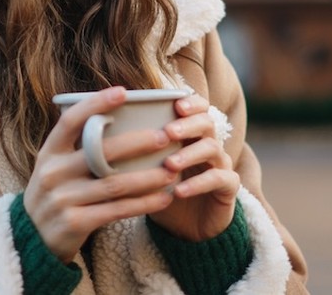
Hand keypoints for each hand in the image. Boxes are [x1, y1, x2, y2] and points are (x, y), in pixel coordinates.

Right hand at [22, 86, 178, 262]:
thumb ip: (79, 147)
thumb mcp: (56, 166)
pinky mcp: (76, 222)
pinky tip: (163, 198)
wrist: (32, 239)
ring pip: (115, 183)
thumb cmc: (57, 193)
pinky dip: (143, 204)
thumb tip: (119, 117)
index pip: (71, 121)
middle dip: (137, 142)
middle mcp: (53, 172)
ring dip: (148, 177)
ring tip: (172, 170)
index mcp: (49, 152)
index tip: (123, 92)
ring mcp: (63, 198)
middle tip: (164, 136)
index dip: (96, 103)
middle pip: (100, 152)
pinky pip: (117, 210)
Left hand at [146, 94, 238, 241]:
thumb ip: (135, 149)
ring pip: (212, 148)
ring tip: (169, 164)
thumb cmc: (161, 190)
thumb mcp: (147, 169)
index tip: (176, 104)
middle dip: (188, 125)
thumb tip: (102, 129)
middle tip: (169, 132)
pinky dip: (198, 183)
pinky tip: (179, 190)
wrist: (184, 229)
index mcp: (191, 135)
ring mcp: (221, 164)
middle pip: (207, 123)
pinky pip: (219, 178)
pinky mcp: (228, 187)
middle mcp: (209, 144)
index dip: (191, 103)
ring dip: (189, 154)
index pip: (198, 108)